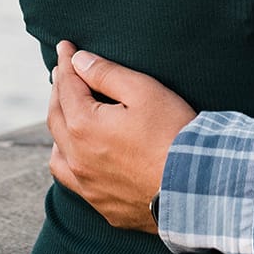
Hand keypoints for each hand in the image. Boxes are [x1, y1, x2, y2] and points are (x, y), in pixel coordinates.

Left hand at [45, 41, 197, 231]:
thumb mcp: (144, 91)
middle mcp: (78, 158)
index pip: (67, 86)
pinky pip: (74, 182)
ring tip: (67, 115)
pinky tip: (81, 156)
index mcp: (84, 126)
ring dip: (59, 130)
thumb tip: (79, 61)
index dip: (66, 63)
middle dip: (58, 91)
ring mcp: (89, 186)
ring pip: (58, 154)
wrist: (198, 188)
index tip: (64, 47)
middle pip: (56, 117)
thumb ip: (106, 73)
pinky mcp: (104, 206)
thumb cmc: (174, 134)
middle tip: (63, 73)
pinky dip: (70, 163)